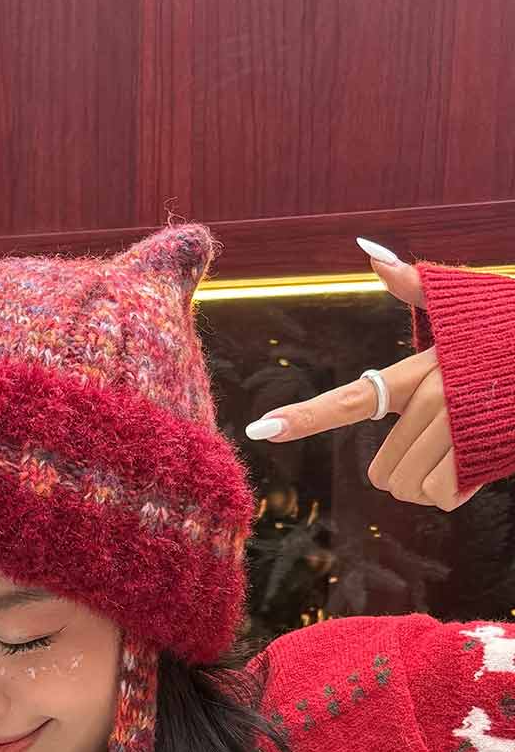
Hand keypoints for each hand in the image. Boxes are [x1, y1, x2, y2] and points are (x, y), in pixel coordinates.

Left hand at [244, 244, 484, 511]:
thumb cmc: (505, 334)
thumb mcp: (465, 309)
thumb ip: (417, 287)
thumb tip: (375, 255)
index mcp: (418, 372)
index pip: (350, 398)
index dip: (304, 417)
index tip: (261, 428)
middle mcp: (433, 400)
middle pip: (382, 471)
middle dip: (402, 472)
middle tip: (435, 448)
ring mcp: (458, 429)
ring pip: (411, 488)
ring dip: (428, 485)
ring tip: (456, 454)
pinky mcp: (482, 455)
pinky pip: (445, 497)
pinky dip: (456, 493)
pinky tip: (474, 465)